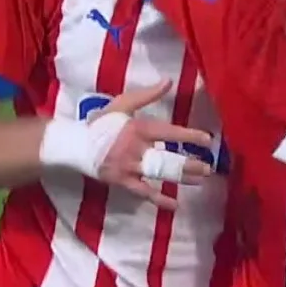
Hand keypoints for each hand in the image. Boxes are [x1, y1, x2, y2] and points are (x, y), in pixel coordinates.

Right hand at [91, 80, 213, 209]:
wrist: (76, 145)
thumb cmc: (102, 123)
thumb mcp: (123, 104)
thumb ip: (147, 94)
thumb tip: (169, 81)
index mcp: (138, 129)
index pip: (169, 133)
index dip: (189, 136)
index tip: (207, 140)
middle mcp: (136, 149)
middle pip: (168, 158)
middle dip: (190, 164)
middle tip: (209, 168)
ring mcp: (129, 167)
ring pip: (159, 175)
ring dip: (181, 178)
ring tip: (201, 180)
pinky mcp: (122, 182)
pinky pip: (144, 193)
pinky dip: (160, 200)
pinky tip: (175, 205)